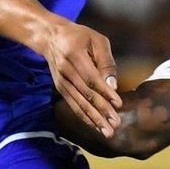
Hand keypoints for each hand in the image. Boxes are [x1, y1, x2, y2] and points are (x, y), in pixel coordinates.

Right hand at [41, 19, 121, 135]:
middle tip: (115, 124)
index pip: (91, 78)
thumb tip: (113, 85)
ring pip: (79, 103)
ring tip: (107, 132)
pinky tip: (95, 126)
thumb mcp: (97, 40)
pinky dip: (84, 116)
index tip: (118, 104)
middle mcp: (66, 71)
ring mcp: (61, 81)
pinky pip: (73, 104)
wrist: (50, 38)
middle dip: (101, 111)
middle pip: (85, 94)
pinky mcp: (60, 88)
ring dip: (93, 119)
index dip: (105, 92)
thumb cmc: (79, 36)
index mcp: (75, 55)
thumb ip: (106, 61)